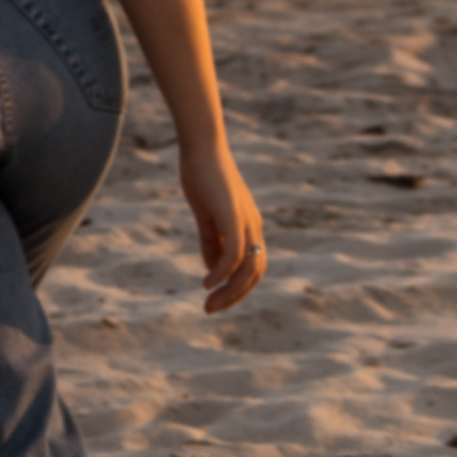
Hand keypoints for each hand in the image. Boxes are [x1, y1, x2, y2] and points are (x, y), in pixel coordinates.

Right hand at [180, 138, 265, 313]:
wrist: (202, 148)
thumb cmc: (203, 177)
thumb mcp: (206, 216)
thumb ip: (211, 242)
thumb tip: (213, 269)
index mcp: (249, 227)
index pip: (253, 267)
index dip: (237, 288)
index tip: (215, 299)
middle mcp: (254, 227)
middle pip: (255, 274)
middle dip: (234, 296)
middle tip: (210, 309)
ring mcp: (246, 222)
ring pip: (248, 268)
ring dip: (230, 291)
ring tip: (209, 303)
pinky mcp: (233, 216)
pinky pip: (234, 253)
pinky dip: (223, 272)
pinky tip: (208, 281)